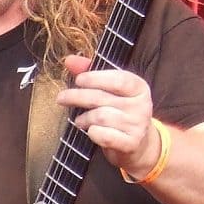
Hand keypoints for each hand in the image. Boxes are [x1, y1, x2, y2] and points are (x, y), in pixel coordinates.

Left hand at [57, 55, 161, 177]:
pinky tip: (91, 131)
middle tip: (61, 98)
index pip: (118, 79)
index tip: (78, 80)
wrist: (137, 144)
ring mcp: (138, 125)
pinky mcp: (131, 143)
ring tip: (80, 120)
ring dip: (83, 118)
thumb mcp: (109, 91)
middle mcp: (142, 105)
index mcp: (139, 87)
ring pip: (100, 117)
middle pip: (102, 98)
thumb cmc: (119, 112)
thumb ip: (90, 73)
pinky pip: (104, 136)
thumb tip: (69, 59)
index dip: (95, 78)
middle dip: (77, 97)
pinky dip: (93, 133)